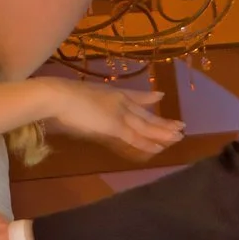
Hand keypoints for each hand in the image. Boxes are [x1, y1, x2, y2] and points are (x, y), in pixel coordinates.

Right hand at [48, 80, 183, 160]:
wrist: (59, 97)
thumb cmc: (62, 97)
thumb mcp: (77, 96)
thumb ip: (86, 100)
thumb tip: (82, 104)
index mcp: (112, 93)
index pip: (134, 97)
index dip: (147, 99)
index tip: (160, 96)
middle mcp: (120, 102)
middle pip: (146, 114)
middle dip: (162, 121)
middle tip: (180, 126)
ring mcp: (120, 114)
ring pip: (147, 126)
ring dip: (163, 132)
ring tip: (179, 136)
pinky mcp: (117, 126)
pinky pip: (137, 137)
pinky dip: (149, 142)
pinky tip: (162, 146)